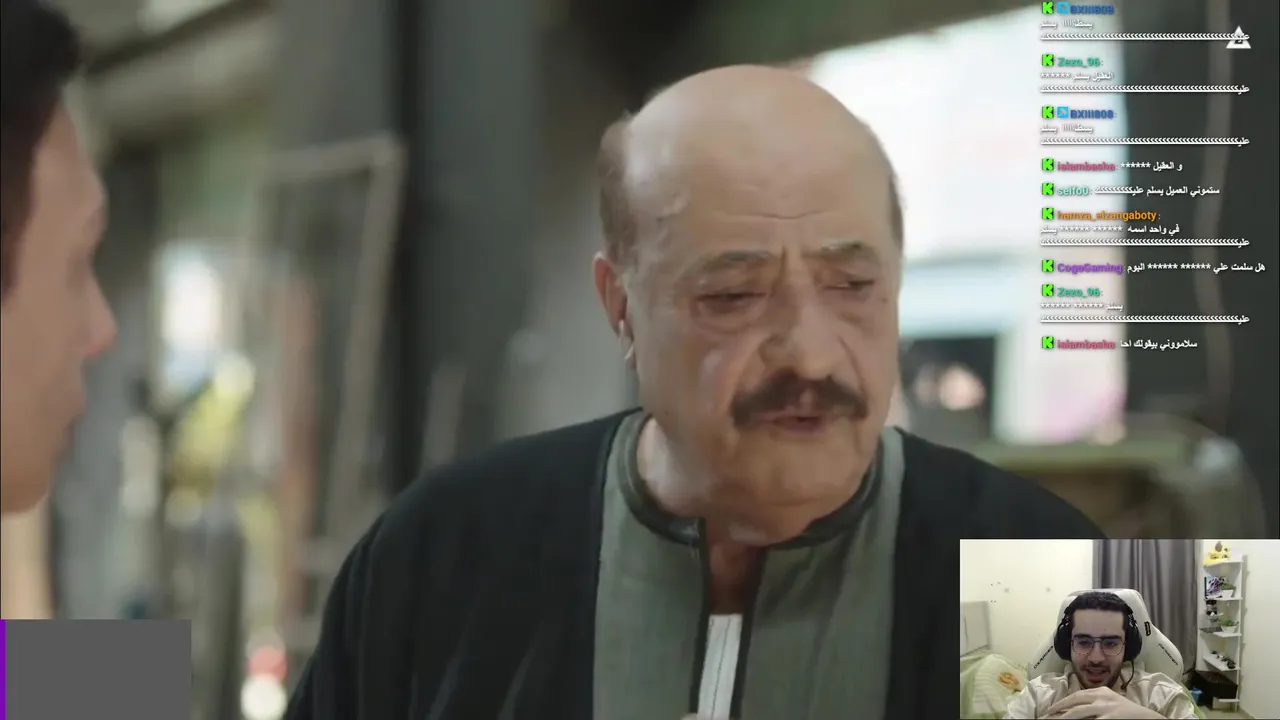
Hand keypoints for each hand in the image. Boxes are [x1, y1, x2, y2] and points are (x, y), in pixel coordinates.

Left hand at [1043, 687, 1162, 718]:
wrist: (1148, 718)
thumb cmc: (1128, 712)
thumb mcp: (1111, 701)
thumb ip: (1095, 701)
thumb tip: (1076, 707)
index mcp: (1101, 692)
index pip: (1076, 695)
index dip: (1062, 702)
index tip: (1051, 709)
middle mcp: (1102, 697)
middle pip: (1074, 702)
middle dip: (1059, 709)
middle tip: (1047, 715)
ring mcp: (1106, 708)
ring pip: (1079, 713)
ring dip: (1066, 718)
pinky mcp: (1111, 718)